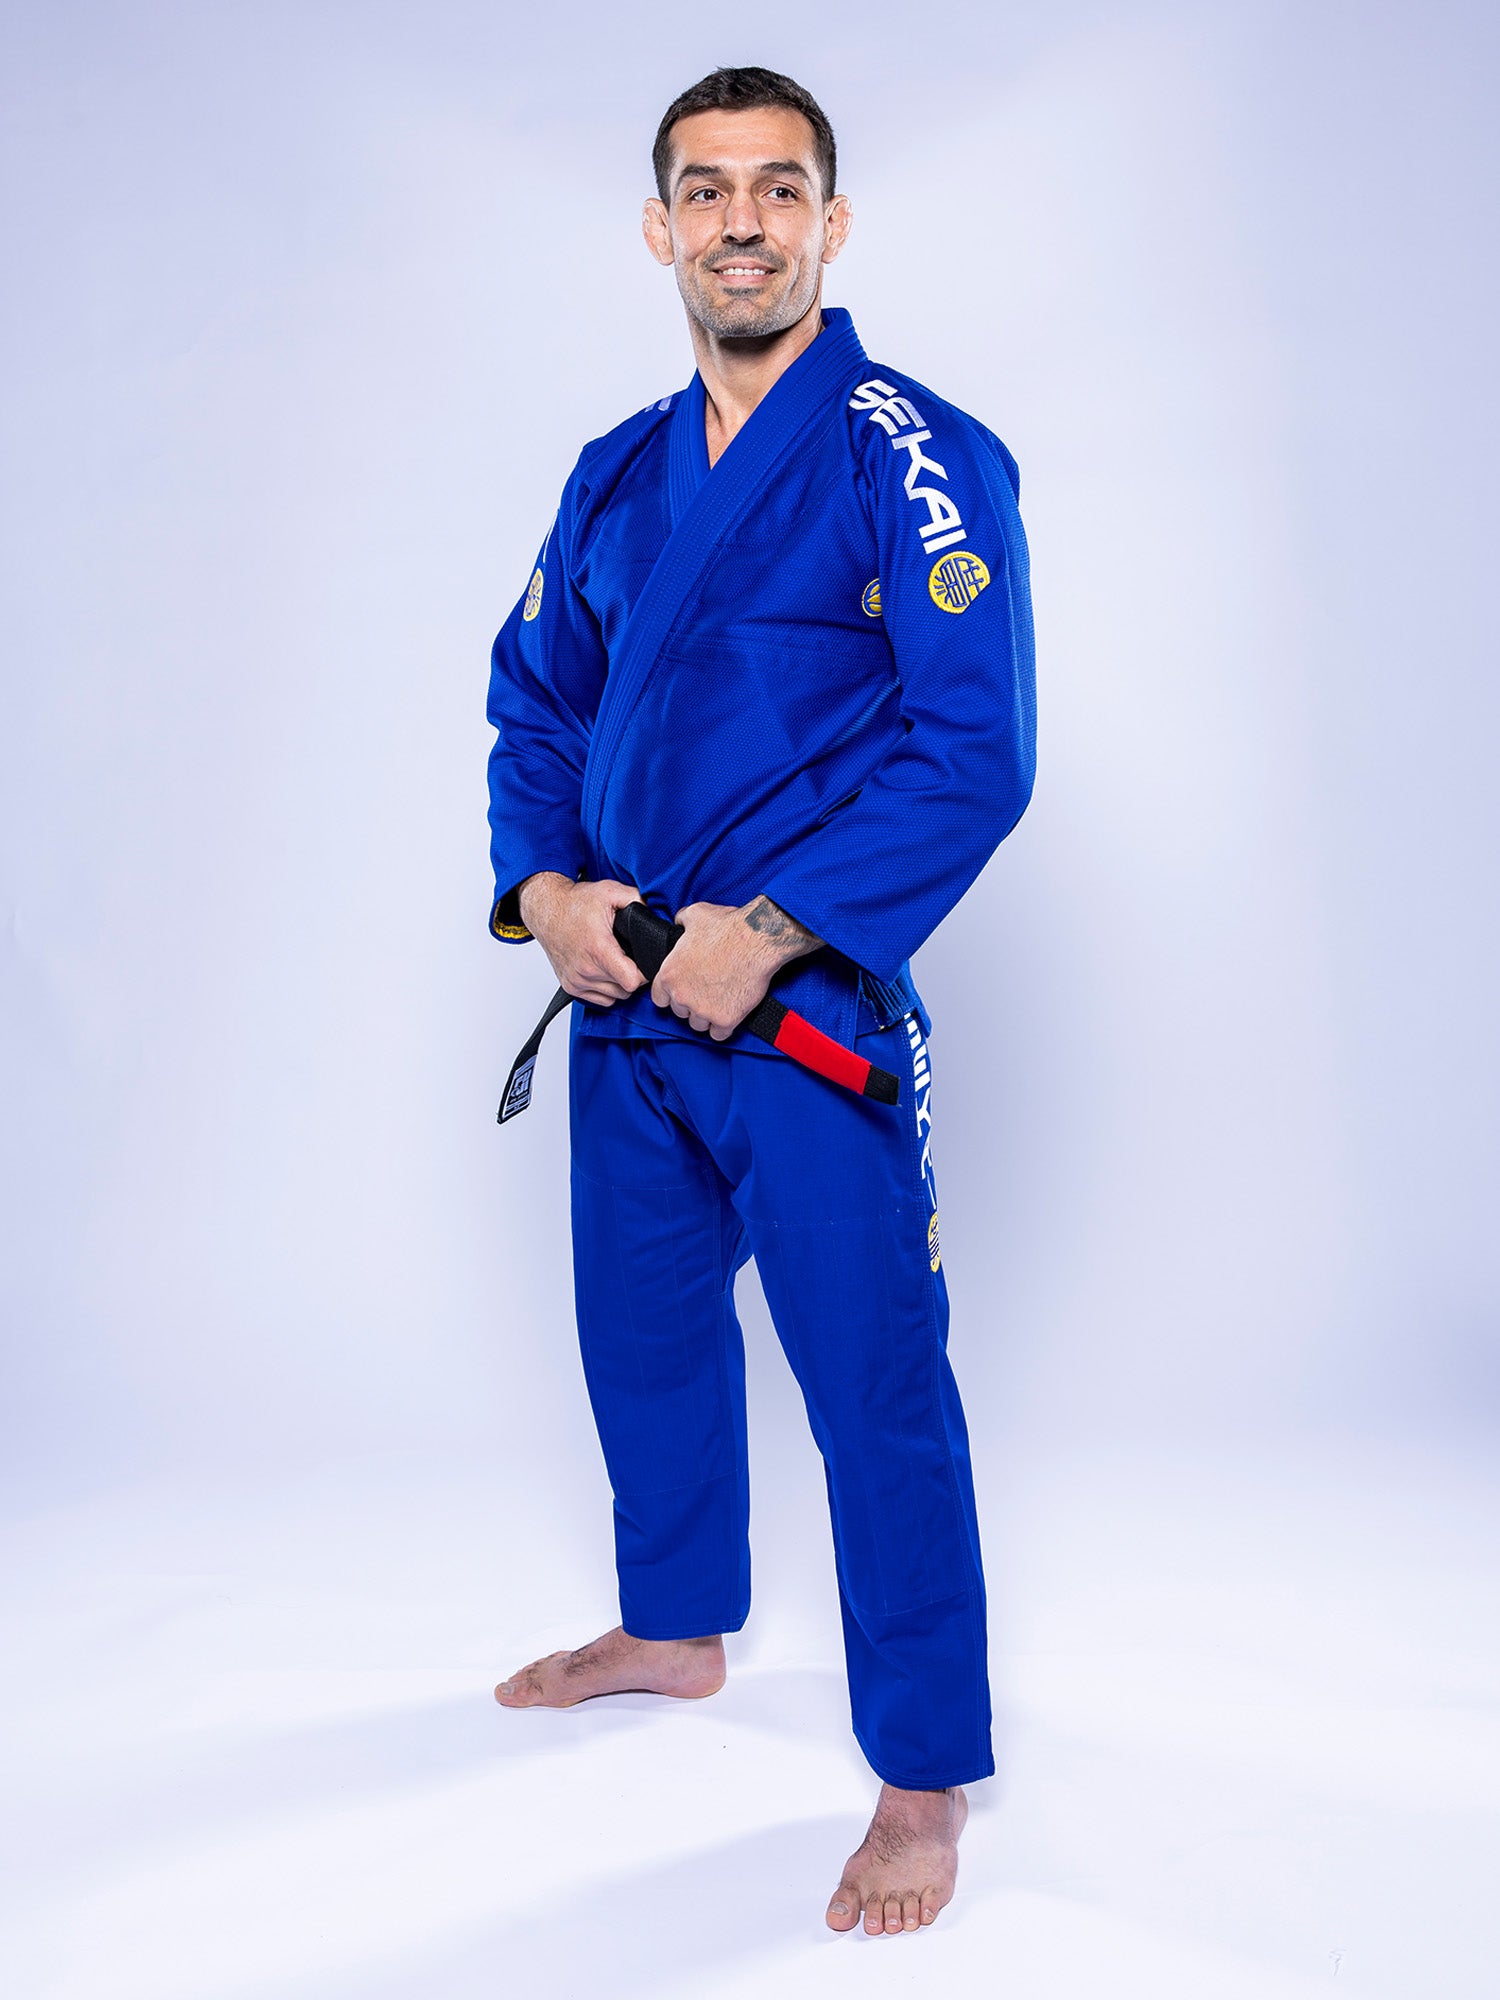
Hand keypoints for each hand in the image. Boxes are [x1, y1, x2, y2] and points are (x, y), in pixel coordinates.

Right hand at [518, 872, 645, 1005]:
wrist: (546, 910)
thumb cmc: (574, 903)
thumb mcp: (610, 891)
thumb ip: (637, 900)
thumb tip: (653, 912)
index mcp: (599, 949)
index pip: (631, 981)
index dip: (644, 974)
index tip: (644, 963)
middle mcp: (586, 969)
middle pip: (625, 990)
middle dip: (632, 976)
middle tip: (630, 958)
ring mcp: (577, 980)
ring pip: (614, 996)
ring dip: (619, 983)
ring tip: (617, 962)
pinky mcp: (570, 986)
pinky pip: (600, 999)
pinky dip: (606, 989)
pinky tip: (605, 971)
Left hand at [652, 896, 820, 1040]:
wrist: (757, 940)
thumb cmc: (727, 925)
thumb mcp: (695, 914)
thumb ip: (681, 921)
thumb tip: (679, 922)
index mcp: (669, 974)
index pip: (659, 999)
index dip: (671, 995)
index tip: (683, 991)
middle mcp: (681, 996)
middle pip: (680, 1013)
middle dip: (691, 1005)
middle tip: (707, 993)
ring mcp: (702, 1011)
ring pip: (698, 1025)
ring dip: (707, 1017)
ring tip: (719, 1003)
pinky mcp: (725, 1020)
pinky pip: (718, 1035)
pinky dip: (724, 1028)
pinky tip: (730, 1015)